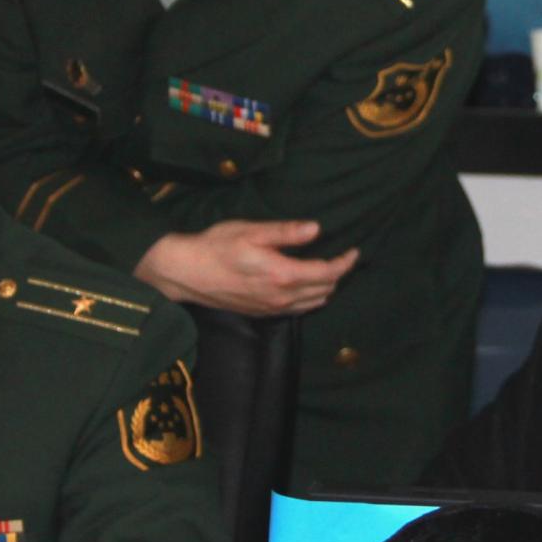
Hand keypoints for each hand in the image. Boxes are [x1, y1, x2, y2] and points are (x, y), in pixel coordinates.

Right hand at [135, 220, 357, 317]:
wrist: (186, 272)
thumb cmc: (216, 246)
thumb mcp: (251, 231)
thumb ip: (285, 232)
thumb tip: (316, 229)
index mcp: (282, 274)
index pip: (327, 273)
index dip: (345, 262)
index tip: (355, 251)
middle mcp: (282, 297)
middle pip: (325, 291)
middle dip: (339, 275)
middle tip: (344, 257)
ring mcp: (272, 308)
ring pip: (313, 303)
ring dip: (326, 288)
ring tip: (329, 270)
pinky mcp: (262, 313)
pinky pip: (297, 310)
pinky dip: (310, 299)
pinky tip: (307, 286)